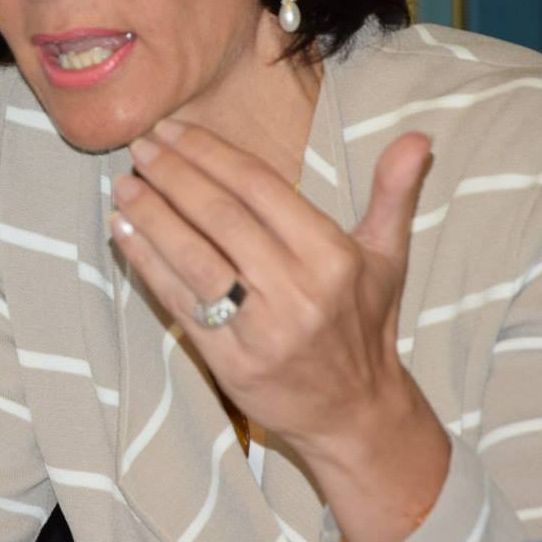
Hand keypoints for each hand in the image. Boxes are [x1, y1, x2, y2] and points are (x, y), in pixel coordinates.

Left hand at [109, 120, 448, 541]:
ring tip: (123, 185)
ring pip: (194, 258)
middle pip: (221, 218)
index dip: (210, 154)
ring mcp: (262, 329)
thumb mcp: (387, 257)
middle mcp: (299, 291)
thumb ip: (393, 193)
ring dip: (151, 216)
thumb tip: (418, 137)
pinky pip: (180, 303)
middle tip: (139, 145)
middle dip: (173, 175)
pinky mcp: (230, 361)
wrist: (354, 413)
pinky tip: (123, 234)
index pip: (259, 188)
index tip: (173, 129)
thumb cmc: (364, 323)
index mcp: (333, 257)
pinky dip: (147, 264)